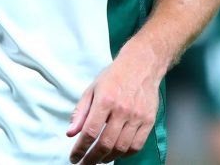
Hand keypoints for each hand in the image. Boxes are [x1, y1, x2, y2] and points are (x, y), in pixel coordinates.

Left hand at [67, 43, 161, 163]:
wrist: (142, 65)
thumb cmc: (115, 76)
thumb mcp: (92, 89)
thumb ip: (80, 112)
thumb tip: (70, 133)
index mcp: (105, 100)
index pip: (90, 132)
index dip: (80, 149)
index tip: (74, 157)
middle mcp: (122, 109)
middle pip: (105, 143)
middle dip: (92, 158)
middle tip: (85, 163)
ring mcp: (137, 116)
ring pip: (121, 147)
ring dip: (108, 158)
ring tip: (99, 160)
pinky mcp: (148, 120)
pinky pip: (136, 145)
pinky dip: (125, 154)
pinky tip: (116, 153)